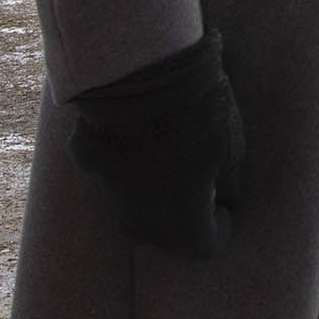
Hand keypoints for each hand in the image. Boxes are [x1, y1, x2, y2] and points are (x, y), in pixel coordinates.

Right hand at [65, 32, 242, 256]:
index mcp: (180, 227)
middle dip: (183, 212)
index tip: (224, 203)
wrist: (145, 71)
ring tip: (169, 148)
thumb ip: (224, 186)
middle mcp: (139, 222)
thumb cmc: (200, 114)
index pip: (204, 246)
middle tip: (199, 177)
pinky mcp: (86, 160)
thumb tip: (222, 196)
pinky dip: (123, 155)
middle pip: (164, 232)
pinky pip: (109, 166)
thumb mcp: (231, 151)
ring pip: (132, 204)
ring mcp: (108, 192)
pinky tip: (136, 126)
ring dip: (151, 187)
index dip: (219, 225)